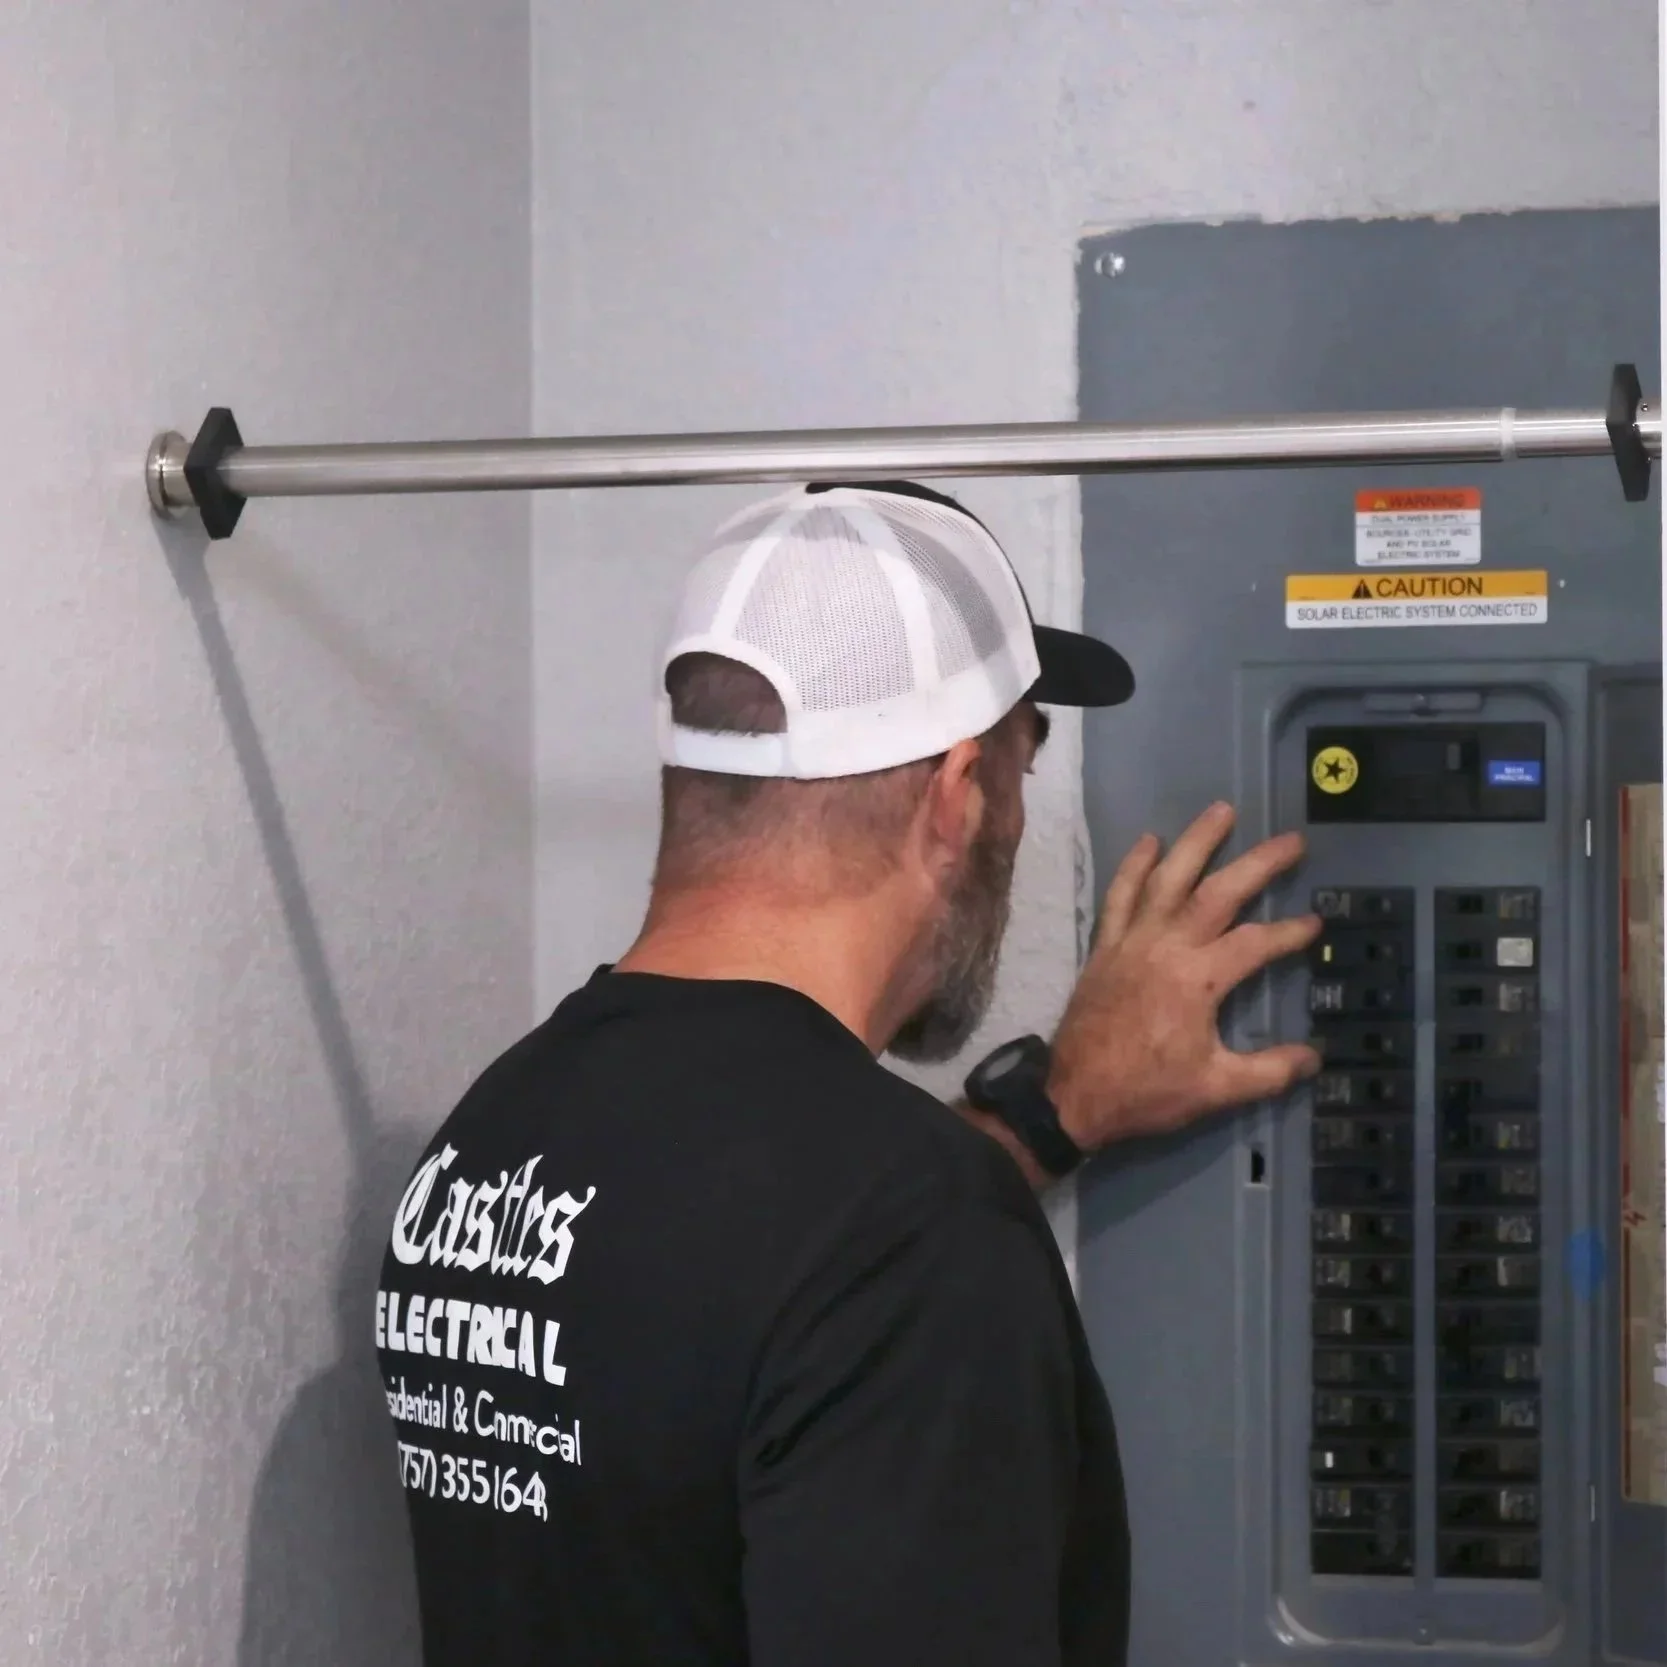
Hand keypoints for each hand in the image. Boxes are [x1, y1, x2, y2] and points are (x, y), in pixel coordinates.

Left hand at [1049, 802, 1321, 1149]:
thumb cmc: (1146, 1091)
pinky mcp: (1105, 945)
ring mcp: (1132, 940)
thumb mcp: (1216, 1089)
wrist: (1072, 1093)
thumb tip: (1315, 1056)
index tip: (1315, 923)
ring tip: (1221, 811)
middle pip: (1218, 893)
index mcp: (1199, 979)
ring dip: (1196, 842)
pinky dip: (1133, 866)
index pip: (1256, 943)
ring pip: (1167, 879)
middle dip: (1258, 864)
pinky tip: (1149, 841)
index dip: (1290, 932)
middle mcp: (1167, 946)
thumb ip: (1270, 1071)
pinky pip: (1119, 895)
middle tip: (1291, 841)